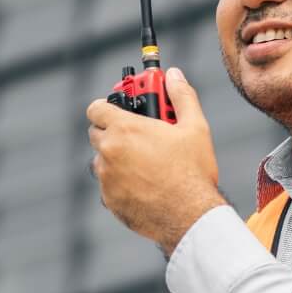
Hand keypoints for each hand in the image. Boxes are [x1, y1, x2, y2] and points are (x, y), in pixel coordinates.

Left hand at [87, 67, 227, 255]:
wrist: (190, 217)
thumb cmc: (193, 172)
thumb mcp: (195, 127)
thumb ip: (182, 96)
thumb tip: (175, 76)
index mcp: (125, 129)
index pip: (96, 108)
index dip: (106, 106)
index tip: (118, 109)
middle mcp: (109, 151)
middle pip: (97, 133)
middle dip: (114, 131)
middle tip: (138, 135)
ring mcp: (106, 178)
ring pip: (102, 161)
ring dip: (117, 158)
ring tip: (145, 162)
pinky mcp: (109, 201)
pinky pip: (108, 186)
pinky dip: (120, 183)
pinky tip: (145, 185)